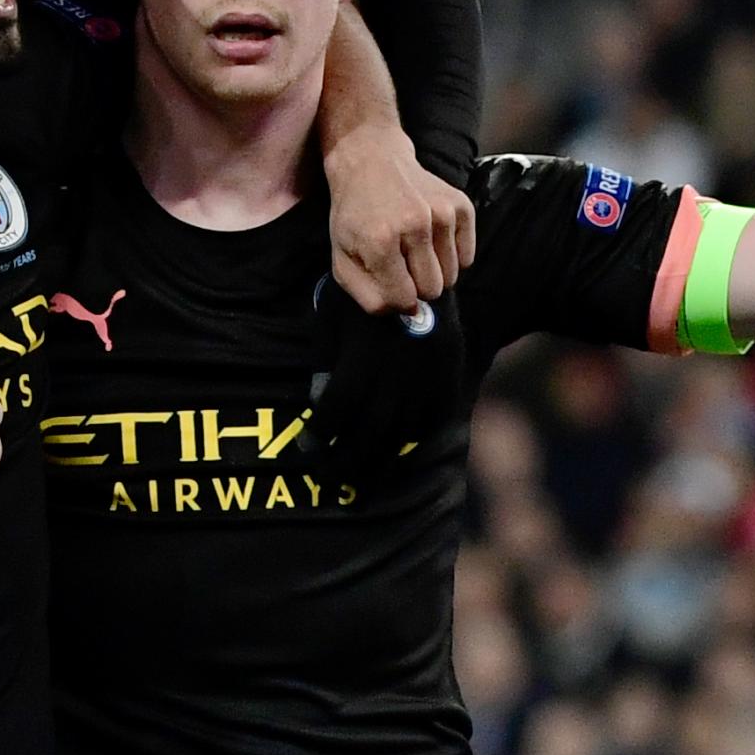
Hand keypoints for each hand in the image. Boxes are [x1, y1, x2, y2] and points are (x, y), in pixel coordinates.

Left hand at [300, 279, 468, 488]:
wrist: (423, 271)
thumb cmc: (367, 295)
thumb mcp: (337, 316)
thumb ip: (327, 358)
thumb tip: (318, 400)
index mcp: (364, 354)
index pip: (337, 408)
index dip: (319, 433)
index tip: (307, 448)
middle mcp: (397, 372)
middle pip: (368, 433)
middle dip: (345, 461)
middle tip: (329, 480)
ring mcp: (426, 378)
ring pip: (401, 435)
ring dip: (378, 463)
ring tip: (360, 484)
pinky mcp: (447, 376)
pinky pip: (430, 421)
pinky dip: (411, 442)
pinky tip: (396, 454)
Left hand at [325, 125, 476, 312]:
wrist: (372, 162)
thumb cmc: (354, 215)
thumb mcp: (341, 258)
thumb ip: (368, 296)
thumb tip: (406, 312)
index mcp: (380, 241)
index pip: (405, 299)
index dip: (397, 298)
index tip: (389, 281)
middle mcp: (414, 225)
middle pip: (433, 290)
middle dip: (417, 285)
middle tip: (401, 263)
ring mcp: (442, 213)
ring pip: (453, 276)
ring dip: (435, 270)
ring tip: (414, 248)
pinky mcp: (461, 206)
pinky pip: (468, 257)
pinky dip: (453, 256)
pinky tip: (432, 238)